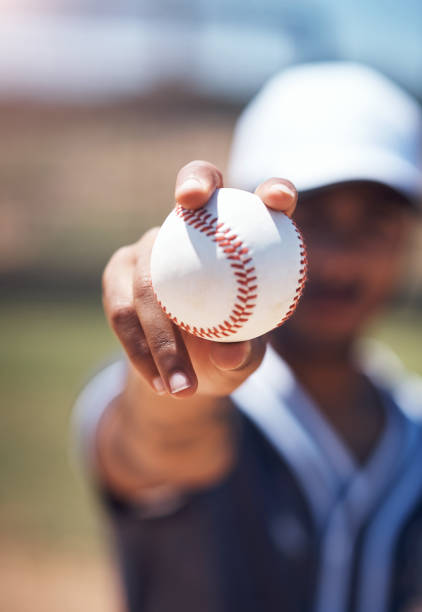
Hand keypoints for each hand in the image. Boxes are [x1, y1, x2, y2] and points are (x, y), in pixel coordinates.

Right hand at [102, 160, 297, 399]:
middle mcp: (191, 230)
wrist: (182, 371)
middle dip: (194, 181)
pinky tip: (158, 382)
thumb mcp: (244, 358)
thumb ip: (244, 352)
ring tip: (183, 383)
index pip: (262, 202)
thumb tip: (230, 353)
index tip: (282, 201)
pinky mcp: (119, 272)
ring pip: (150, 272)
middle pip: (191, 189)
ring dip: (162, 331)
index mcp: (237, 240)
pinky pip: (123, 310)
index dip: (273, 190)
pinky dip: (140, 347)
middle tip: (190, 201)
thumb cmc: (225, 352)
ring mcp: (151, 248)